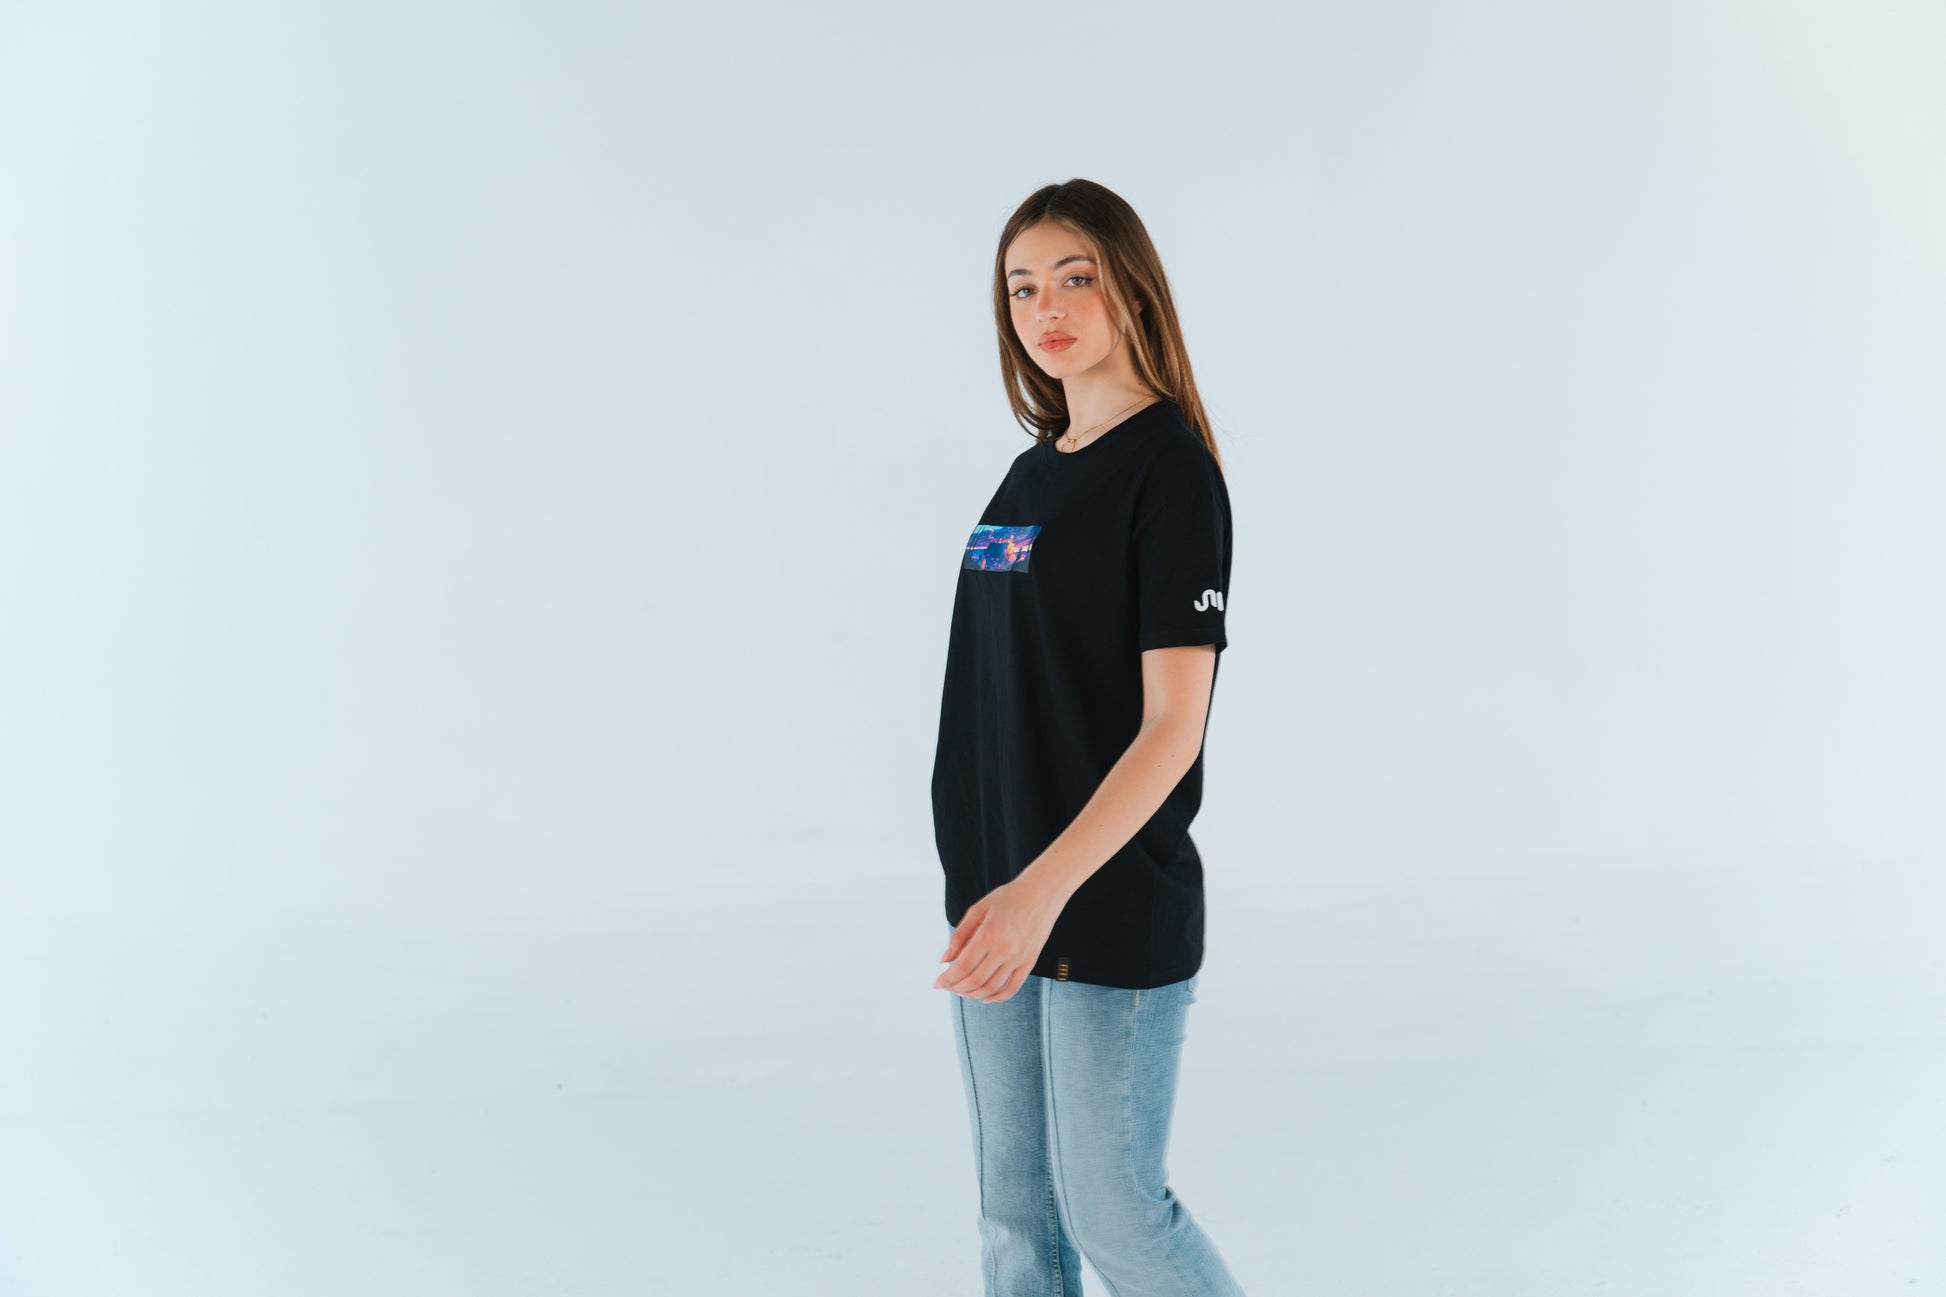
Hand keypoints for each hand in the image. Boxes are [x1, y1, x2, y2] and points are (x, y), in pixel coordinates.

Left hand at [934, 878, 1061, 1004]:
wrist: (1042, 893)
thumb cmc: (1008, 897)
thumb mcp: (978, 909)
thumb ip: (959, 936)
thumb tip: (944, 960)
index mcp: (989, 934)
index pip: (963, 966)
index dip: (947, 979)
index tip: (937, 983)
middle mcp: (1004, 949)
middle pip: (975, 980)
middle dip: (956, 988)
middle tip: (947, 987)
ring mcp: (1019, 958)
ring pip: (992, 987)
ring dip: (973, 994)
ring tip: (962, 991)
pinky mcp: (1030, 962)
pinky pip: (1013, 987)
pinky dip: (998, 997)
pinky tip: (986, 998)